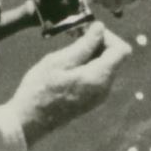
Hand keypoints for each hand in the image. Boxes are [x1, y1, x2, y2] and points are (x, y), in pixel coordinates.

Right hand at [11, 23, 131, 145]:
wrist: (29, 122)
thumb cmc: (39, 90)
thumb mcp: (59, 62)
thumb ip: (84, 45)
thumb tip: (100, 28)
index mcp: (99, 78)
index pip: (122, 50)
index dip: (108, 36)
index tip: (86, 32)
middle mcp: (104, 88)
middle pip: (115, 58)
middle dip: (99, 43)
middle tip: (74, 37)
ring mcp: (98, 96)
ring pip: (105, 66)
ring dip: (91, 54)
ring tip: (68, 50)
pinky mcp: (90, 100)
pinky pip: (97, 76)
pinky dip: (88, 65)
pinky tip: (68, 65)